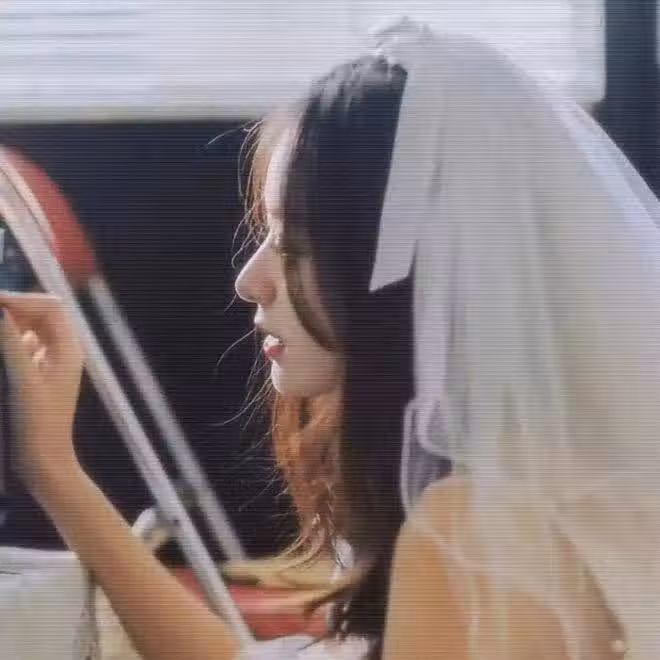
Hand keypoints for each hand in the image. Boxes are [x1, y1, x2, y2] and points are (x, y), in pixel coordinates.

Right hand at [0, 292, 84, 491]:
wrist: (43, 463)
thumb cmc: (37, 426)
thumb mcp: (22, 382)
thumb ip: (10, 344)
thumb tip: (0, 310)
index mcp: (68, 350)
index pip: (49, 306)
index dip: (19, 299)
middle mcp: (62, 352)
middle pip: (39, 314)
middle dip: (12, 309)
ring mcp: (49, 364)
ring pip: (28, 329)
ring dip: (8, 324)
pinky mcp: (35, 376)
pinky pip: (21, 347)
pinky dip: (8, 341)